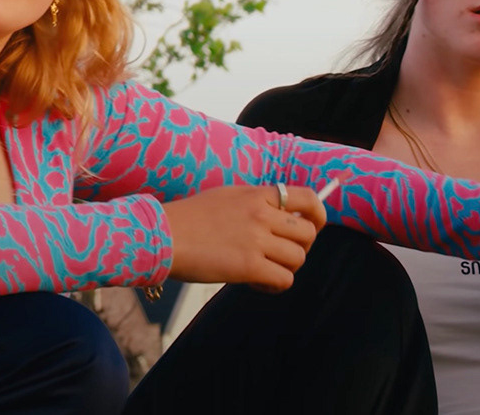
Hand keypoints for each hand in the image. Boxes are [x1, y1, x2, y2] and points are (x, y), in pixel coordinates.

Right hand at [161, 184, 325, 289]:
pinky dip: (275, 285)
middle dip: (301, 248)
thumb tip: (280, 219)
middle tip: (281, 256)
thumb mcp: (225, 197)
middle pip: (308, 233)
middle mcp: (261, 214)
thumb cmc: (187, 220)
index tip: (311, 227)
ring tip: (265, 272)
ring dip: (286, 268)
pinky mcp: (249, 266)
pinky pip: (284, 279)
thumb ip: (253, 204)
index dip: (318, 215)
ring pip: (298, 258)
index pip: (307, 198)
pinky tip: (258, 284)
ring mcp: (256, 239)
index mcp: (255, 194)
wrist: (162, 235)